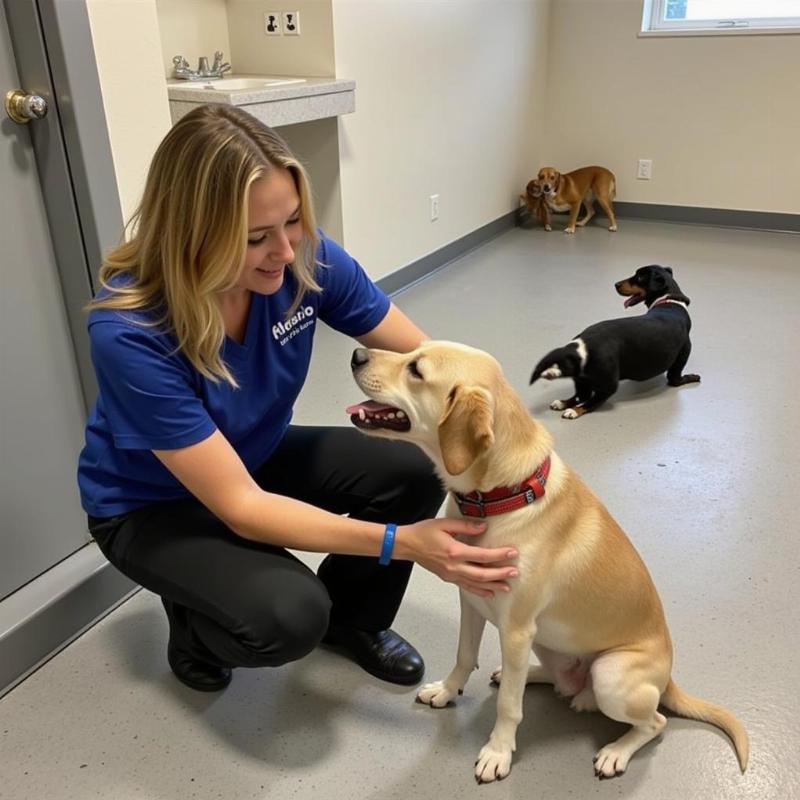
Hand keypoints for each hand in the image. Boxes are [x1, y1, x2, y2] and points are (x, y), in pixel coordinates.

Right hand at [397, 518, 518, 598]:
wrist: (406, 545)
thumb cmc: (423, 532)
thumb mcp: (444, 524)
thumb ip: (465, 526)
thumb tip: (483, 527)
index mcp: (454, 551)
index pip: (482, 556)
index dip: (499, 555)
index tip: (512, 553)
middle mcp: (454, 566)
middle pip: (482, 574)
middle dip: (500, 574)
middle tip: (515, 572)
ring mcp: (450, 574)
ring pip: (476, 584)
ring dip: (493, 585)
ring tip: (507, 586)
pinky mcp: (447, 578)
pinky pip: (466, 586)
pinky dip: (479, 590)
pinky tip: (489, 592)